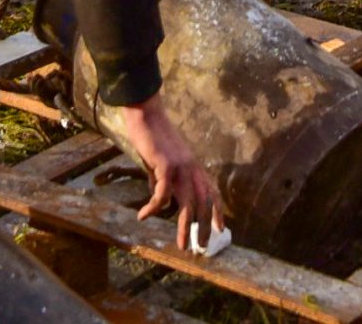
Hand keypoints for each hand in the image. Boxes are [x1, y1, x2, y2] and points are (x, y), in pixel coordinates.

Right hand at [112, 95, 224, 251]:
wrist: (145, 114)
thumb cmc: (152, 137)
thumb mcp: (160, 163)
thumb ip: (162, 181)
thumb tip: (160, 202)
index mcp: (193, 167)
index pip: (212, 191)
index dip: (218, 211)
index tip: (219, 229)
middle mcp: (192, 168)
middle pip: (204, 202)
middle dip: (204, 227)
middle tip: (200, 246)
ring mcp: (181, 166)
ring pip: (189, 203)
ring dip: (186, 227)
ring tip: (182, 244)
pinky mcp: (166, 165)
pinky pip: (162, 194)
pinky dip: (153, 208)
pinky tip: (143, 215)